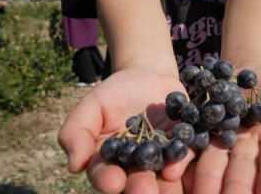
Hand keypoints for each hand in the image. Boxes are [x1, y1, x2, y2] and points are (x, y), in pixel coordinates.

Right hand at [58, 68, 194, 193]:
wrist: (147, 77)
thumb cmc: (114, 95)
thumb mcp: (92, 106)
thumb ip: (77, 132)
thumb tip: (74, 165)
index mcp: (110, 162)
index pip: (105, 175)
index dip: (107, 180)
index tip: (112, 183)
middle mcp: (137, 167)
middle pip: (138, 182)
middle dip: (140, 188)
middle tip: (144, 191)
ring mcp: (162, 159)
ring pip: (164, 176)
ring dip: (166, 183)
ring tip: (167, 179)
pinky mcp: (184, 147)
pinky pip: (186, 155)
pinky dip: (183, 159)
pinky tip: (180, 164)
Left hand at [182, 66, 260, 193]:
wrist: (244, 74)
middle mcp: (246, 151)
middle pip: (241, 172)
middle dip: (236, 189)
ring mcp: (220, 145)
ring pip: (213, 167)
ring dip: (206, 182)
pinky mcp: (199, 135)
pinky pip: (190, 149)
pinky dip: (181, 161)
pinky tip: (171, 173)